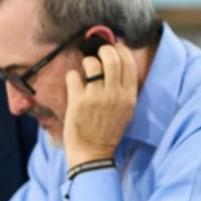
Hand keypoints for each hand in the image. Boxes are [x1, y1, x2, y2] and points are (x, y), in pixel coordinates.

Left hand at [64, 44, 139, 168]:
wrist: (93, 153)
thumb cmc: (108, 130)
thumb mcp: (126, 110)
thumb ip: (124, 89)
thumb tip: (119, 62)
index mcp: (128, 96)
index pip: (128, 63)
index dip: (120, 50)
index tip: (114, 47)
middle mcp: (114, 94)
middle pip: (111, 58)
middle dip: (103, 50)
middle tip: (97, 54)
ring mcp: (96, 97)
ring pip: (91, 63)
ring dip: (86, 62)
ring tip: (85, 71)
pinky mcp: (78, 101)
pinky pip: (74, 76)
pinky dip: (73, 77)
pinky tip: (75, 84)